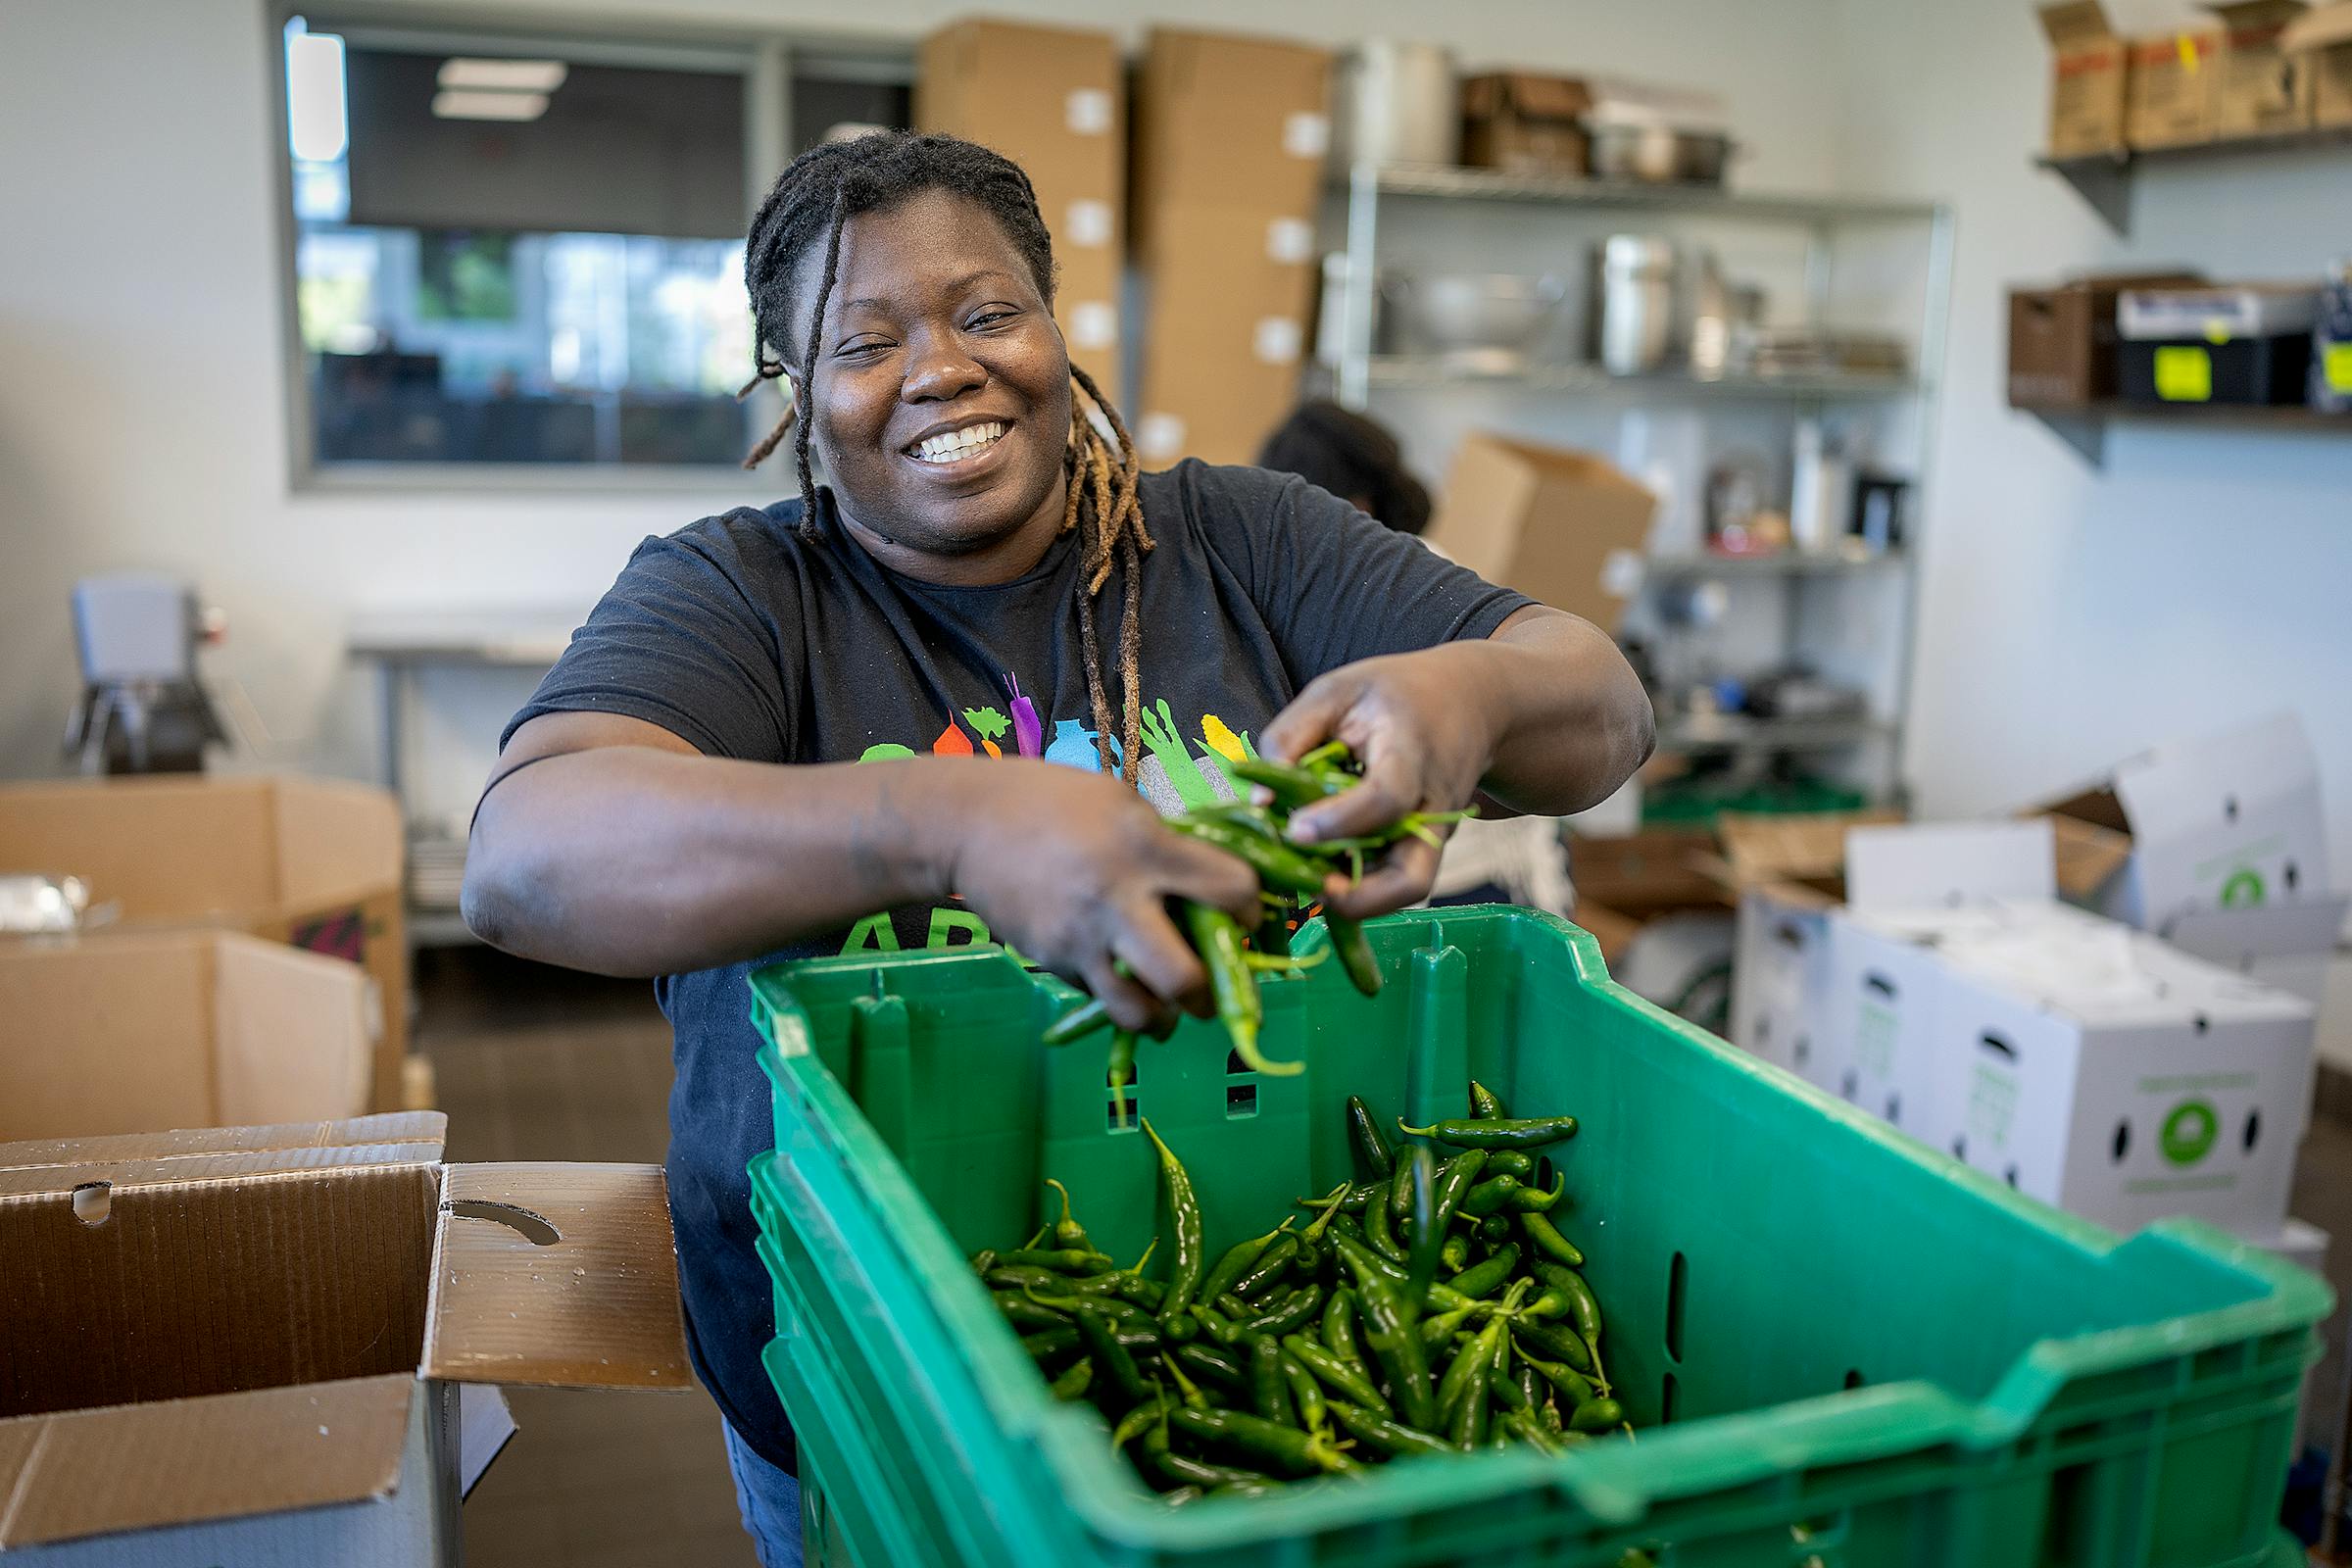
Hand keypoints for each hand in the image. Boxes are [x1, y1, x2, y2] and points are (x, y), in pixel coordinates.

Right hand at [946, 761, 1260, 1032]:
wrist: (967, 824)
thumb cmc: (1053, 802)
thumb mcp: (1122, 804)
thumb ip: (1167, 845)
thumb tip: (1211, 889)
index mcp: (1146, 847)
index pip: (1230, 890)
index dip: (1251, 909)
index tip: (1245, 916)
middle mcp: (1117, 899)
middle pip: (1185, 978)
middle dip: (1209, 996)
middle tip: (1209, 990)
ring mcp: (1080, 937)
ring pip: (1138, 1013)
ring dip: (1162, 1018)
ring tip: (1165, 1006)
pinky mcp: (1052, 960)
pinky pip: (1098, 995)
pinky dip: (1115, 994)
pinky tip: (1114, 970)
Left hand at [1258, 645, 1500, 919]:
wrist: (1468, 702)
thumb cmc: (1392, 695)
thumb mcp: (1335, 692)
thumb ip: (1289, 738)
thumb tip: (1258, 803)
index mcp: (1410, 752)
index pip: (1386, 798)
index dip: (1339, 822)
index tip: (1295, 830)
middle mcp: (1433, 805)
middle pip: (1412, 877)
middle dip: (1359, 899)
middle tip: (1308, 888)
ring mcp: (1436, 832)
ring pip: (1407, 889)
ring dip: (1357, 899)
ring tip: (1310, 880)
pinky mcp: (1427, 846)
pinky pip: (1396, 880)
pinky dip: (1361, 885)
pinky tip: (1324, 867)